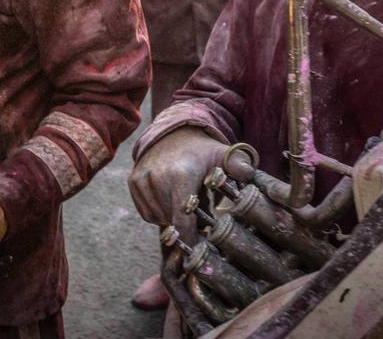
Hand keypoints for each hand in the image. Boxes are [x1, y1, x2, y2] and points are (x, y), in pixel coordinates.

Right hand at [129, 129, 248, 230]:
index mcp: (181, 174)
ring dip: (172, 219)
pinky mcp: (133, 182)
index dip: (190, 237)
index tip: (198, 249)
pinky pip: (146, 213)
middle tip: (199, 218)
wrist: (174, 133)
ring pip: (158, 219)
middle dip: (185, 225)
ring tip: (185, 205)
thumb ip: (239, 166)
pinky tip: (171, 201)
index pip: (182, 219)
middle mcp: (157, 177)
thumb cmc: (203, 151)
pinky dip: (159, 213)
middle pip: (171, 221)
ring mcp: (142, 179)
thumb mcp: (224, 156)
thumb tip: (249, 174)